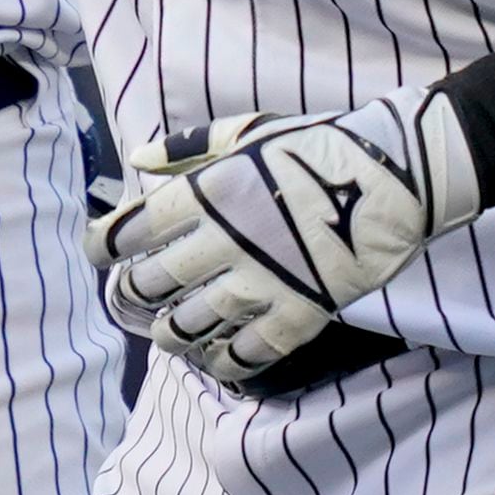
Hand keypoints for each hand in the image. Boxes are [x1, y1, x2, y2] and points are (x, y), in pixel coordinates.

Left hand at [83, 90, 478, 382]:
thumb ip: (187, 149)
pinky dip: (222, 363)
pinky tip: (214, 359)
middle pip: (150, 286)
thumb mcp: (246, 131)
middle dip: (131, 295)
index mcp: (206, 193)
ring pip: (189, 327)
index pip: (128, 231)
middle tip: (132, 296)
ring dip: (169, 334)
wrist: (392, 177)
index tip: (101, 254)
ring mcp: (260, 284)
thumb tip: (138, 160)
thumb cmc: (315, 147)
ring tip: (168, 331)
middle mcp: (223, 243)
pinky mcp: (297, 315)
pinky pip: (244, 356)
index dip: (102, 248)